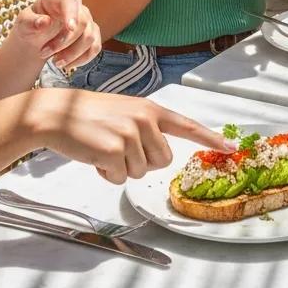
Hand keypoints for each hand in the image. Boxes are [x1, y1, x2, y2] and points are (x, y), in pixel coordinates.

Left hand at [9, 0, 100, 72]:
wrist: (35, 37)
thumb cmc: (30, 26)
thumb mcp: (23, 23)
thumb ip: (31, 22)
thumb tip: (45, 21)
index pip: (70, 2)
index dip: (72, 14)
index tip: (69, 28)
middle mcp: (76, 5)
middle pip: (82, 23)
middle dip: (64, 43)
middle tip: (43, 54)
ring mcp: (87, 19)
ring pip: (90, 37)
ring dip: (72, 54)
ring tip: (55, 62)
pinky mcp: (92, 33)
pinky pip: (95, 48)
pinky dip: (82, 59)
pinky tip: (68, 65)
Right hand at [29, 89, 234, 184]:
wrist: (57, 114)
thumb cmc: (89, 116)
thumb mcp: (125, 113)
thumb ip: (146, 127)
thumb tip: (159, 153)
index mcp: (151, 109)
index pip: (187, 126)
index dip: (209, 138)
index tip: (230, 147)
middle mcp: (145, 120)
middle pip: (162, 160)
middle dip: (142, 162)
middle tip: (119, 148)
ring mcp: (131, 135)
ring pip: (141, 172)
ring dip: (122, 168)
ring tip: (103, 148)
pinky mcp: (114, 151)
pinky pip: (121, 178)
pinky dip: (107, 174)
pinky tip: (94, 156)